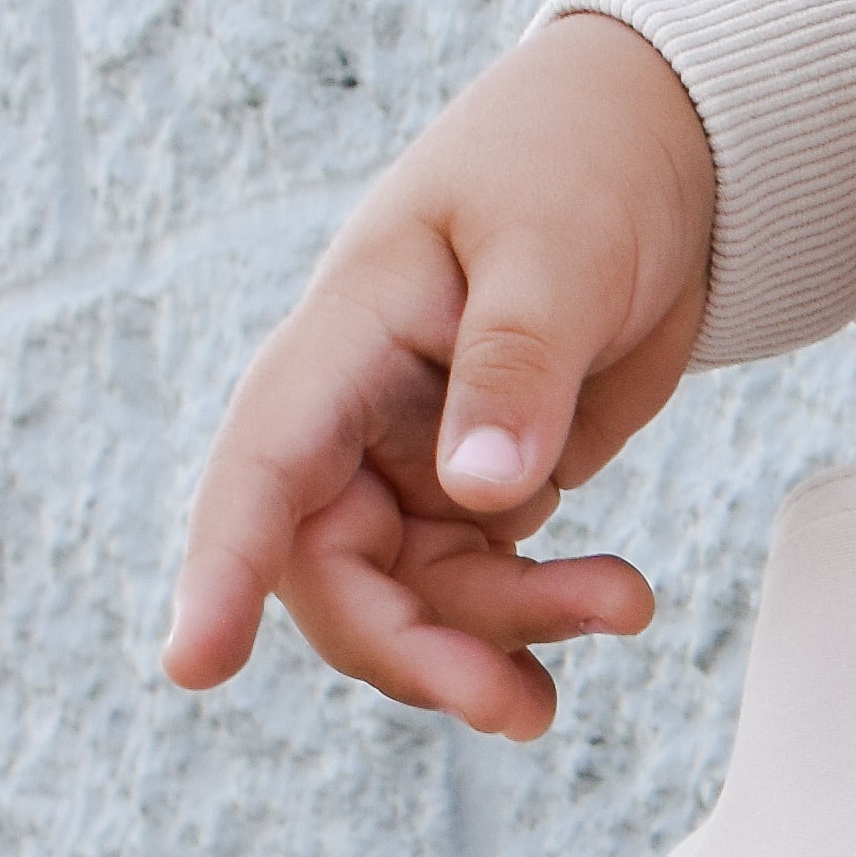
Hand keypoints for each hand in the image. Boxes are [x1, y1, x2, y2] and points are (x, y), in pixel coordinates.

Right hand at [166, 12, 719, 742]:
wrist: (662, 152)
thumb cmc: (581, 164)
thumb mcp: (553, 251)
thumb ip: (516, 368)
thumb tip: (481, 490)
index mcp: (347, 335)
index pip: (261, 463)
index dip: (221, 568)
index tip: (193, 666)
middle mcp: (360, 410)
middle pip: (332, 571)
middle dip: (414, 649)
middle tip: (511, 704)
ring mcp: (416, 456)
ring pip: (414, 597)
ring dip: (500, 637)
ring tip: (621, 606)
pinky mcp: (482, 486)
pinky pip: (479, 587)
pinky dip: (537, 617)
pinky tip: (610, 605)